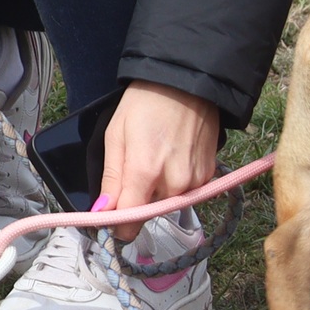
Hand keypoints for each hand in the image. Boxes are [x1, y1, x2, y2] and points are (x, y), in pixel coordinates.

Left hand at [97, 81, 221, 241]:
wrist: (187, 84)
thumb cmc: (145, 104)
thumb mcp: (115, 136)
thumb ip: (111, 179)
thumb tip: (101, 213)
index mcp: (145, 172)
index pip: (130, 221)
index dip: (117, 225)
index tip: (109, 221)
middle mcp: (174, 183)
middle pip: (149, 212)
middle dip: (137, 202)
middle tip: (132, 171)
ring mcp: (195, 181)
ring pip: (167, 203)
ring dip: (157, 192)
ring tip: (154, 158)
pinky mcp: (208, 176)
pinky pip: (185, 192)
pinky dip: (175, 182)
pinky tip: (171, 157)